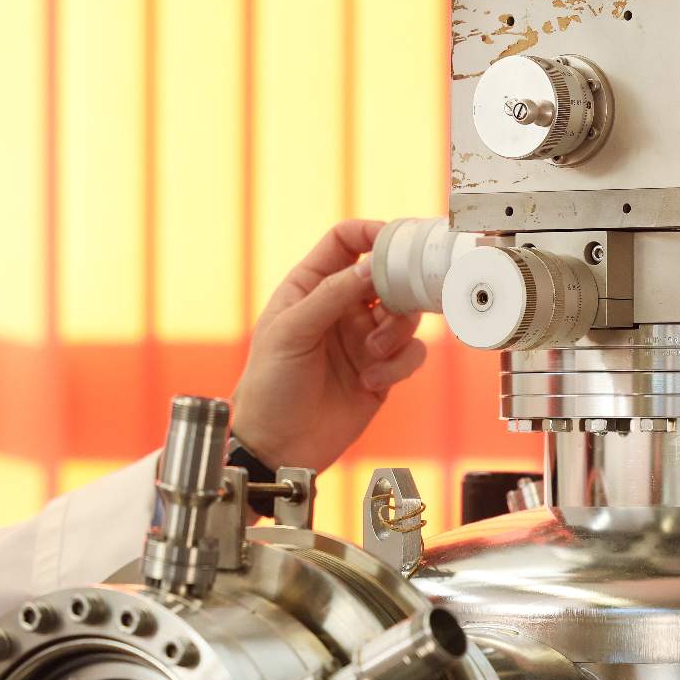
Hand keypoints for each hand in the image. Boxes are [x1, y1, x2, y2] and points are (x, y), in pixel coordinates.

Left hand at [230, 219, 427, 471]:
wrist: (278, 446)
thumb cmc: (268, 387)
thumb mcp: (291, 332)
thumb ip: (332, 295)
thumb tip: (373, 266)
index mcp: (309, 287)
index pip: (346, 241)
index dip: (372, 233)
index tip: (396, 241)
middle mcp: (339, 307)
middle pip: (386, 275)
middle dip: (398, 287)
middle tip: (400, 301)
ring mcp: (362, 337)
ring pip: (405, 314)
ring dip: (397, 331)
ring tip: (372, 354)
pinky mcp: (381, 369)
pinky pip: (411, 352)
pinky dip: (399, 363)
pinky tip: (372, 380)